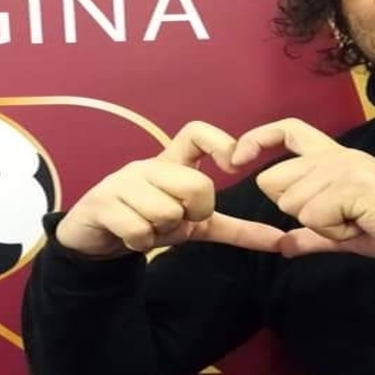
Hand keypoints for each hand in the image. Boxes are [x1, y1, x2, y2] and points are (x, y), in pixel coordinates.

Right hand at [55, 121, 285, 258]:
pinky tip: (131, 237)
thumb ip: (235, 229)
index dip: (222, 143)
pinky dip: (141, 243)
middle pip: (196, 184)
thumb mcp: (194, 225)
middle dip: (193, 215)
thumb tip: (280, 240)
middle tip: (177, 221)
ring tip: (148, 228)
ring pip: (167, 213)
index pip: (197, 132)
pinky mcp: (102, 203)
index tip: (235, 165)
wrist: (94, 240)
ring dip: (162, 233)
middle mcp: (147, 165)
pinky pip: (140, 230)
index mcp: (170, 162)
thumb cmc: (147, 222)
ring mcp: (122, 181)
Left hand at [233, 118, 374, 259]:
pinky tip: (358, 225)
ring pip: (291, 203)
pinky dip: (333, 232)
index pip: (286, 129)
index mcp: (332, 156)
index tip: (236, 159)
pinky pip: (312, 217)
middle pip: (273, 181)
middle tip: (337, 217)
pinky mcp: (348, 184)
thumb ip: (310, 234)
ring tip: (353, 221)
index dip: (257, 140)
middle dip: (295, 209)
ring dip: (319, 225)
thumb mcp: (342, 233)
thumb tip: (282, 245)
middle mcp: (334, 154)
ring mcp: (341, 166)